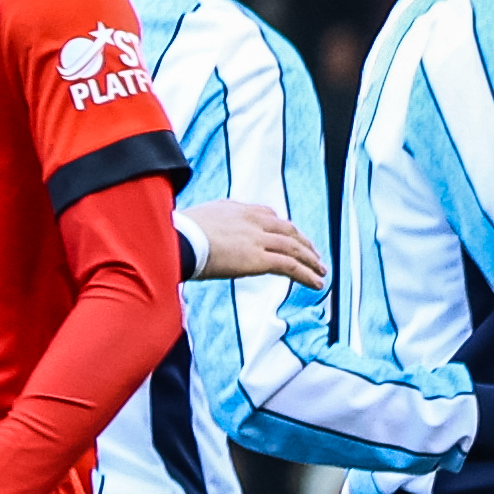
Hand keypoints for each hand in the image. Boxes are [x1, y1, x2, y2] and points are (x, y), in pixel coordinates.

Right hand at [182, 195, 324, 287]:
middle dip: (303, 242)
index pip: (267, 214)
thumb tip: (191, 237)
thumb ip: (204, 227)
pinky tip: (316, 283)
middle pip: (287, 229)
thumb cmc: (174, 235)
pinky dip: (306, 275)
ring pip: (294, 247)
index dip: (281, 226)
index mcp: (235, 209)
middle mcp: (251, 220)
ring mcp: (258, 239)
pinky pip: (291, 267)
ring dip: (310, 259)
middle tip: (312, 253)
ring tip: (320, 270)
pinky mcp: (260, 259)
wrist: (176, 240)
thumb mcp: (193, 223)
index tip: (288, 235)